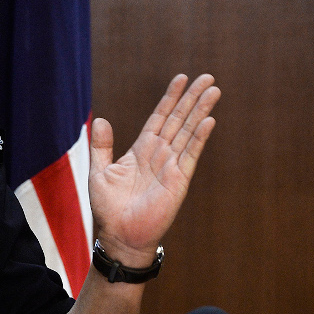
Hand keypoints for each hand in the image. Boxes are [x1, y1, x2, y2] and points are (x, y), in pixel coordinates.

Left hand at [88, 74, 219, 265]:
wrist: (120, 235)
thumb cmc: (109, 208)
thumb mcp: (100, 172)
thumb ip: (102, 146)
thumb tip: (101, 120)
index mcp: (140, 150)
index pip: (159, 117)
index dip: (170, 98)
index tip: (181, 78)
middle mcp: (158, 154)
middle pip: (178, 119)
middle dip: (191, 98)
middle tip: (207, 77)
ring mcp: (171, 166)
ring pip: (188, 131)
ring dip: (200, 111)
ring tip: (214, 90)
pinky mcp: (178, 180)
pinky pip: (190, 154)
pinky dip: (199, 137)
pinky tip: (208, 120)